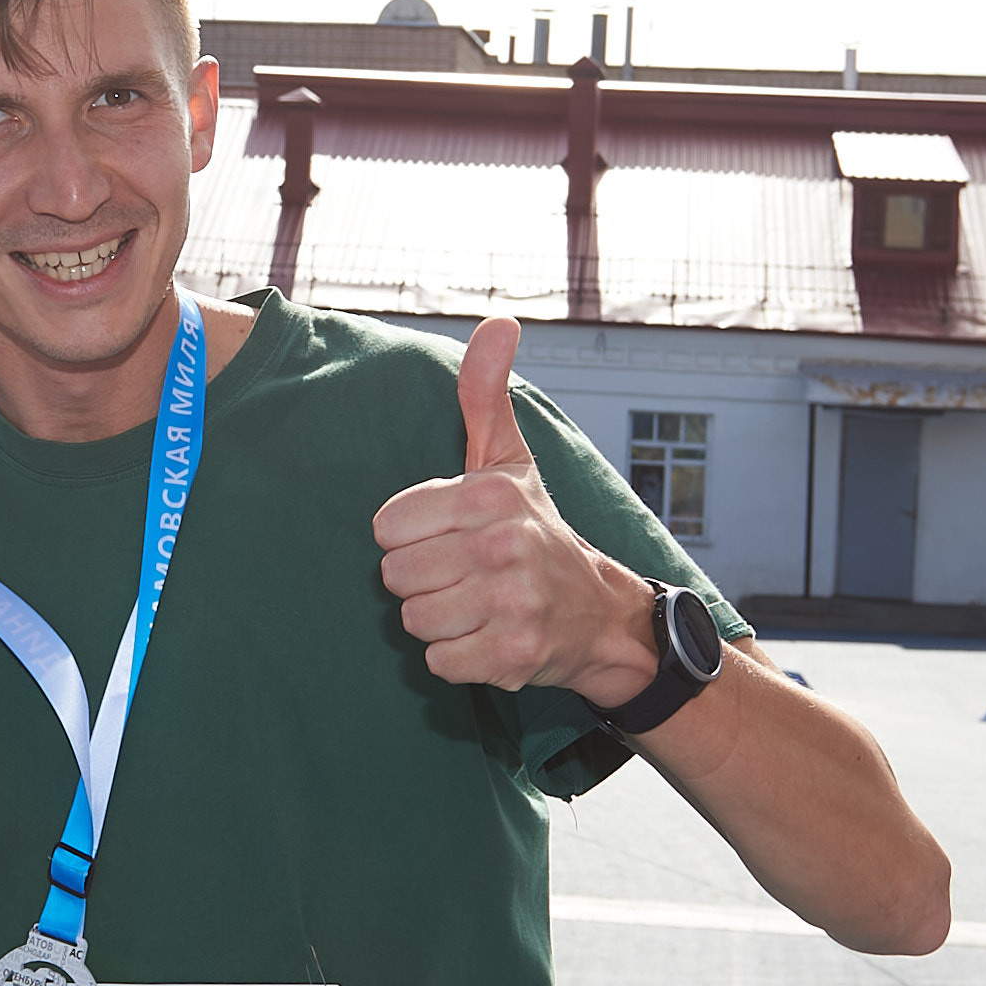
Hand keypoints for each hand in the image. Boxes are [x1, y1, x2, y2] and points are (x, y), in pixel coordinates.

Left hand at [370, 316, 658, 703]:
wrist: (599, 613)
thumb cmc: (538, 533)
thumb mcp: (509, 462)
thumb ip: (486, 397)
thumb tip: (497, 323)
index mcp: (488, 496)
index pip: (386, 526)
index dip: (410, 536)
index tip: (449, 537)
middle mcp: (503, 546)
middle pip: (394, 577)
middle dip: (422, 581)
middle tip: (463, 575)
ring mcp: (511, 603)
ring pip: (413, 621)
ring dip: (438, 620)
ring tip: (476, 604)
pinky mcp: (513, 655)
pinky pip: (438, 661)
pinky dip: (456, 657)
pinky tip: (486, 636)